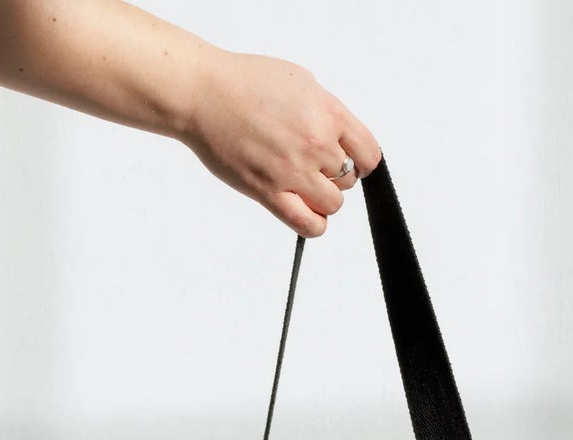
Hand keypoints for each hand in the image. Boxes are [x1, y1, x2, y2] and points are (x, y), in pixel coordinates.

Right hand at [179, 50, 381, 238]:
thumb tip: (339, 135)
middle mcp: (315, 143)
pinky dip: (314, 224)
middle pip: (349, 180)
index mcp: (327, 113)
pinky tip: (306, 212)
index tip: (353, 163)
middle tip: (311, 164)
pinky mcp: (270, 193)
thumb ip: (325, 111)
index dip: (362, 161)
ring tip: (303, 185)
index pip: (369, 153)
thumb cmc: (244, 83)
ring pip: (332, 204)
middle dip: (335, 175)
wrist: (204, 94)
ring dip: (322, 199)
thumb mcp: (300, 82)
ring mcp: (293, 171)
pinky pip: (308, 224)